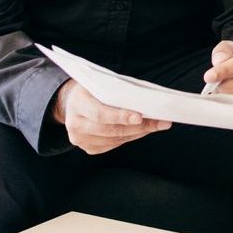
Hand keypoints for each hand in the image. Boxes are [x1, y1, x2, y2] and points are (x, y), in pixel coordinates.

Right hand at [52, 80, 168, 154]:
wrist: (72, 102)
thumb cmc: (92, 89)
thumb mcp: (100, 83)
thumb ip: (118, 92)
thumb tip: (147, 101)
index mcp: (77, 103)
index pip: (100, 114)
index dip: (120, 116)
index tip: (140, 117)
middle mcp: (75, 124)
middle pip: (110, 130)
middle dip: (139, 127)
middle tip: (161, 122)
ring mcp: (80, 139)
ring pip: (115, 139)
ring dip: (138, 133)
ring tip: (157, 125)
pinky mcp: (89, 148)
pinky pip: (114, 145)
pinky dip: (130, 137)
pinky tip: (142, 130)